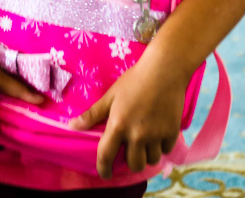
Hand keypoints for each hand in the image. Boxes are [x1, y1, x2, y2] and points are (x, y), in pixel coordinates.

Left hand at [70, 49, 188, 177]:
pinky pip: (166, 150)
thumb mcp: (111, 95)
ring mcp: (156, 135)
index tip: (105, 174)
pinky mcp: (172, 132)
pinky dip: (161, 146)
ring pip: (151, 160)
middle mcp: (137, 135)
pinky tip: (158, 134)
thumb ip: (93, 114)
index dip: (103, 169)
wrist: (164, 70)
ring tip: (145, 143)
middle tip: (130, 151)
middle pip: (134, 164)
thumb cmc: (134, 80)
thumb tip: (72, 126)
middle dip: (130, 161)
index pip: (106, 156)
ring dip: (147, 155)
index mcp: (118, 125)